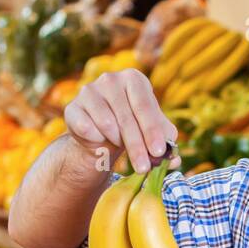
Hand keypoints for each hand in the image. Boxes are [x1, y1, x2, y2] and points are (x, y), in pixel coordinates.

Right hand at [63, 69, 178, 174]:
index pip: (145, 107)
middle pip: (127, 118)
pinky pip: (87, 128)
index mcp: (134, 79)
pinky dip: (96, 140)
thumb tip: (175, 160)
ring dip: (116, 141)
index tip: (158, 152)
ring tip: (118, 143)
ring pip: (107, 124)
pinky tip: (99, 139)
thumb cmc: (133, 129)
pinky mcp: (73, 107)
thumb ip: (166, 143)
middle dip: (137, 147)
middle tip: (143, 168)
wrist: (101, 134)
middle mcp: (111, 79)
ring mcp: (89, 90)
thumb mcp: (153, 133)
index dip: (152, 131)